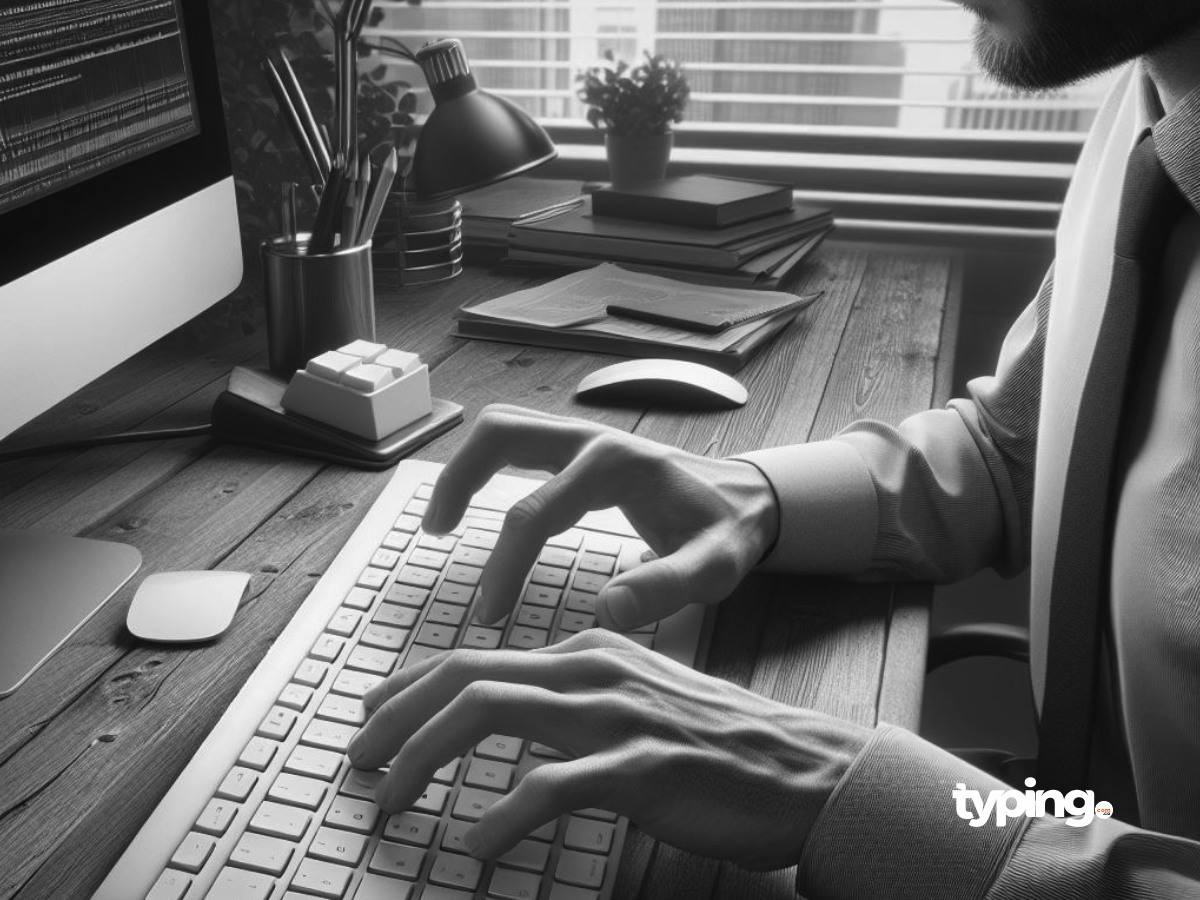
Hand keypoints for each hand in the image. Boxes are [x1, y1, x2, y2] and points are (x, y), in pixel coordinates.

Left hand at [347, 630, 868, 869]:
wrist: (804, 767)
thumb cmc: (716, 743)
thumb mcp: (636, 701)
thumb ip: (572, 701)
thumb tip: (506, 714)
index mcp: (588, 652)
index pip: (474, 658)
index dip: (409, 688)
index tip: (370, 717)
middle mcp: (593, 670)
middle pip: (466, 676)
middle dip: (397, 717)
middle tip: (357, 760)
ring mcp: (617, 715)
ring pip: (492, 712)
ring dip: (425, 756)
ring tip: (391, 801)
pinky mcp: (643, 767)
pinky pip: (554, 784)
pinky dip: (504, 814)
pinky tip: (477, 844)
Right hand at [422, 404, 779, 629]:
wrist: (746, 497)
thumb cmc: (727, 533)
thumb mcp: (713, 569)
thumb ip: (667, 588)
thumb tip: (609, 609)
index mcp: (617, 468)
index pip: (536, 513)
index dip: (504, 564)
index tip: (490, 613)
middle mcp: (593, 439)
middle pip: (501, 434)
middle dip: (458, 480)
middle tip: (436, 534)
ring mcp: (585, 435)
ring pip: (503, 426)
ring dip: (464, 466)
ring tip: (441, 522)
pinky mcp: (581, 445)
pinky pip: (519, 438)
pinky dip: (486, 463)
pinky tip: (476, 502)